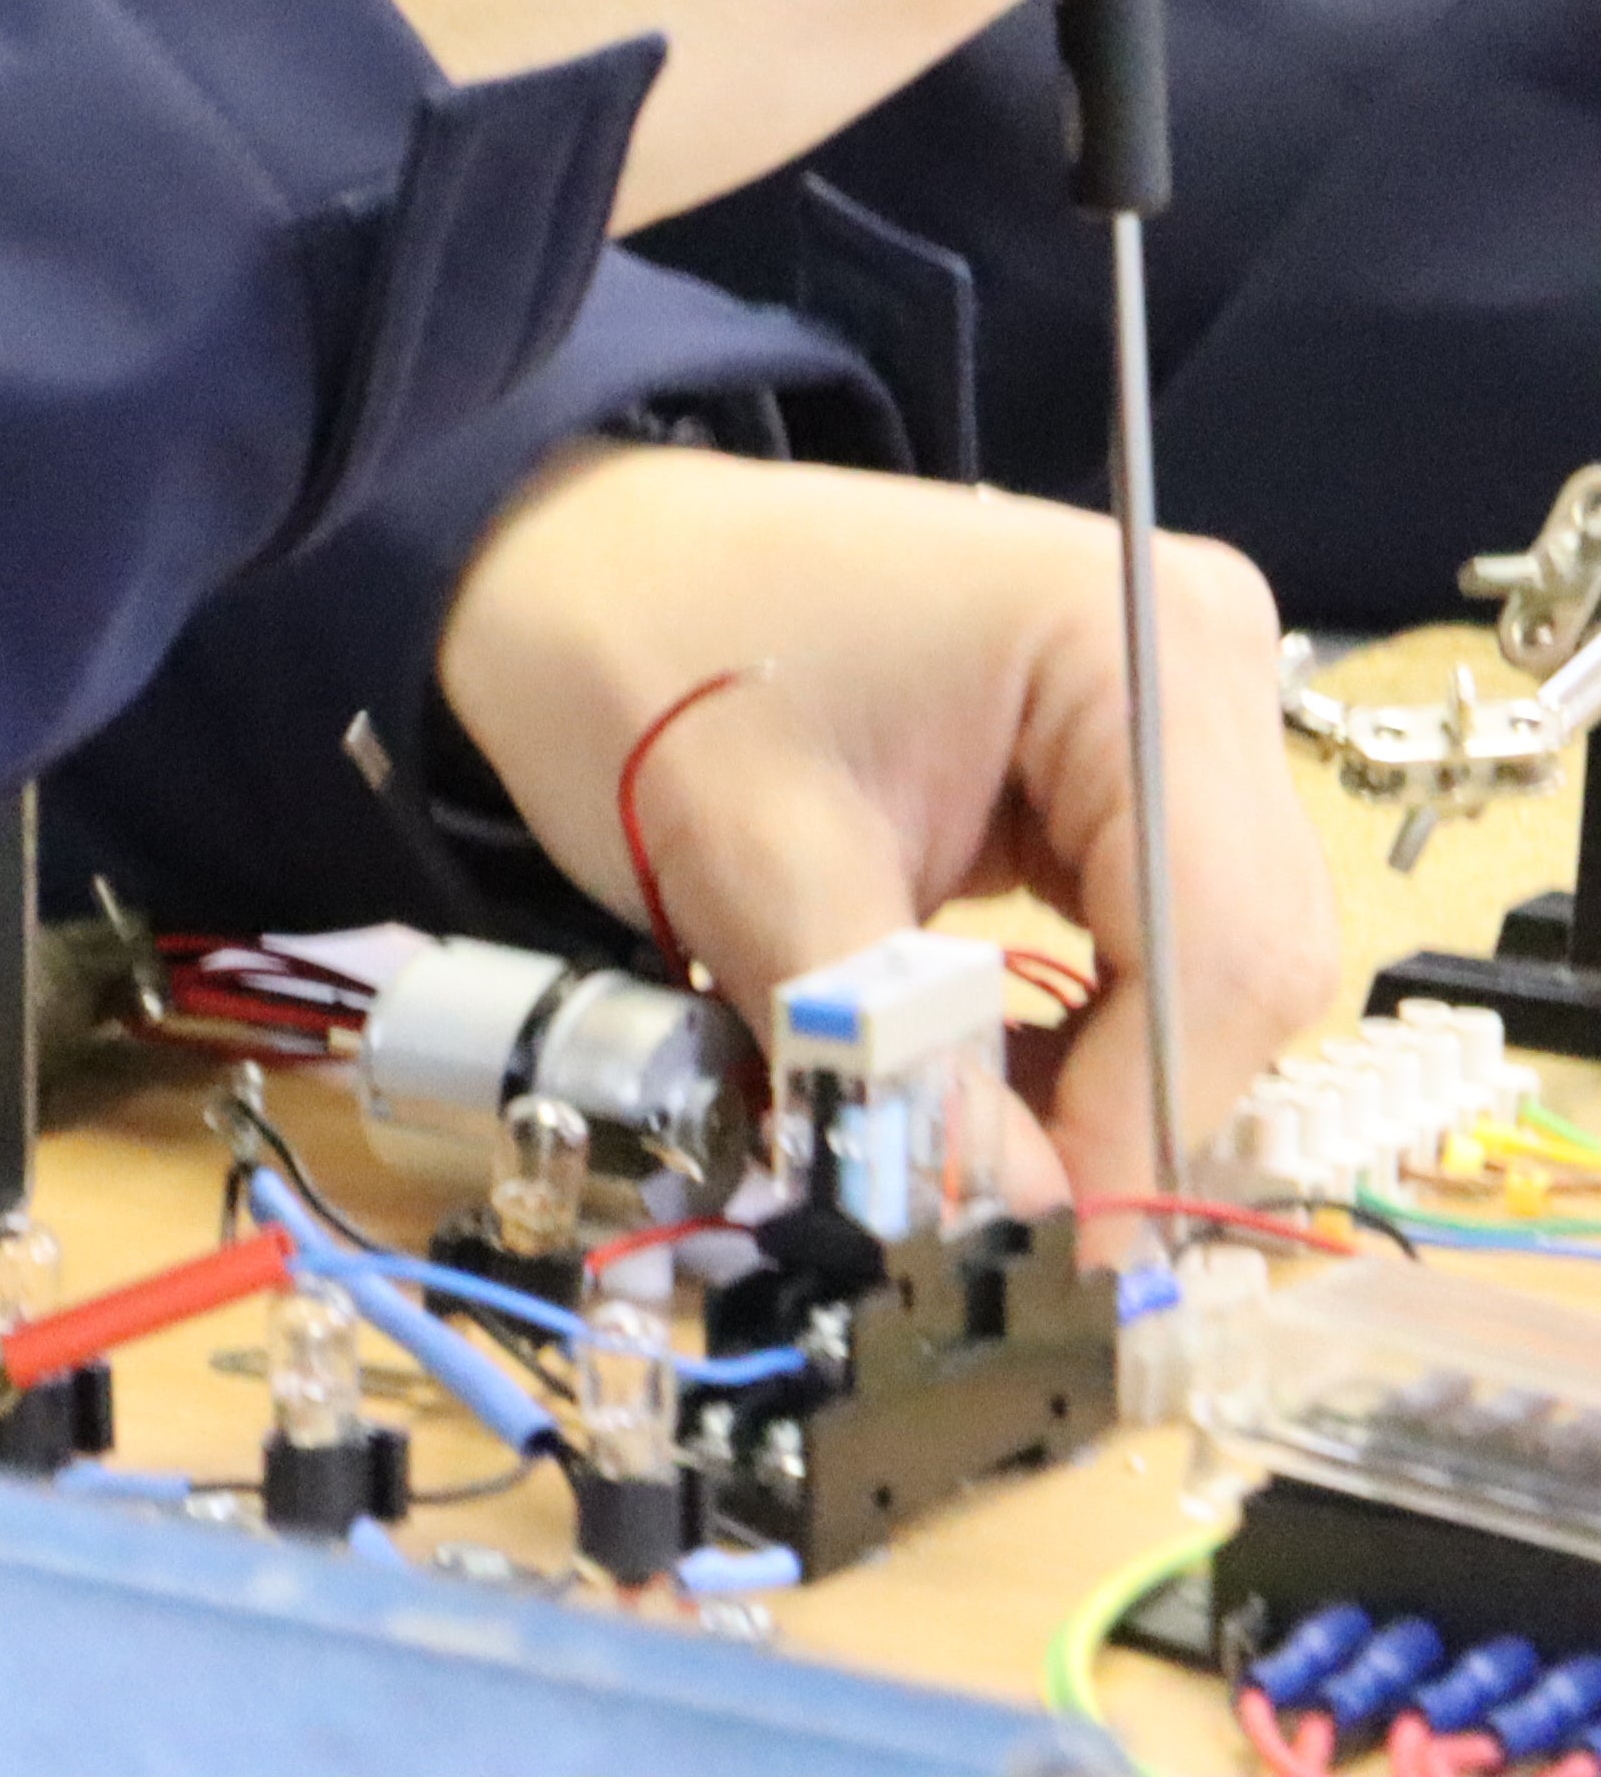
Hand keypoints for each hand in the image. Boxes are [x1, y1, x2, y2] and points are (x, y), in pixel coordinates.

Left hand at [434, 447, 1337, 1221]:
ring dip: (1103, 1080)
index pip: (1219, 936)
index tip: (1056, 1245)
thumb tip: (1018, 1228)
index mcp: (1138, 641)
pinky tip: (975, 1070)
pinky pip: (1151, 939)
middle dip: (1127, 1106)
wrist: (562, 559)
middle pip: (1241, 958)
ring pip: (1207, 967)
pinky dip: (1078, 1029)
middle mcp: (1200, 661)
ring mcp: (1174, 711)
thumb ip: (898, 1057)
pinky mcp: (1122, 765)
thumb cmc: (635, 658)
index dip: (1147, 1117)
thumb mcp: (754, 867)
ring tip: (961, 1138)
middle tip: (997, 1218)